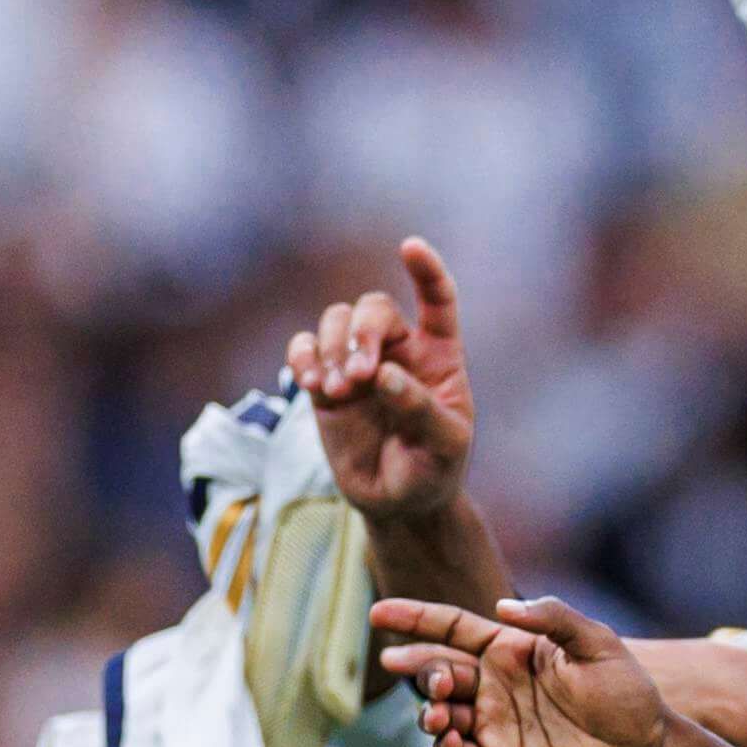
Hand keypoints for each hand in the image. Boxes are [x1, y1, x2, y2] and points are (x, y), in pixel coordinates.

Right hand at [298, 238, 473, 523]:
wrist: (398, 500)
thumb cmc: (433, 468)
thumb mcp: (444, 445)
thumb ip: (420, 409)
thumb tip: (385, 374)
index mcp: (439, 357)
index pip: (437, 301)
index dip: (427, 271)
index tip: (410, 246)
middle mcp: (398, 350)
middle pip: (372, 307)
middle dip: (361, 332)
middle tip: (360, 376)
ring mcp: (358, 362)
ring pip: (335, 320)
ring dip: (331, 348)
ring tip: (337, 391)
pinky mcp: (324, 381)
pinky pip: (303, 348)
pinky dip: (302, 358)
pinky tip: (313, 385)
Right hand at [372, 596, 670, 746]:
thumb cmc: (629, 695)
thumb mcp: (599, 645)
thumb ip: (553, 618)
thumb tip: (503, 604)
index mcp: (513, 650)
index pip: (452, 628)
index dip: (414, 619)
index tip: (378, 612)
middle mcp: (496, 685)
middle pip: (437, 670)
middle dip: (420, 669)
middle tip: (434, 678)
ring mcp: (494, 725)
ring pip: (438, 713)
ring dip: (428, 711)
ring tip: (438, 714)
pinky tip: (448, 740)